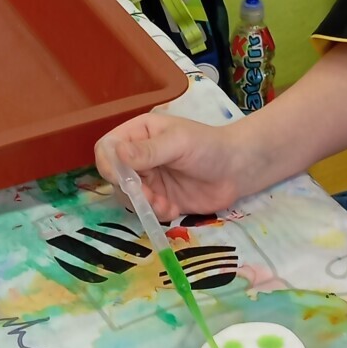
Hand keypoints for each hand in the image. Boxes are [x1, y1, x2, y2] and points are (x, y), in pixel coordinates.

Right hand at [95, 110, 257, 219]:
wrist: (239, 169)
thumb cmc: (209, 146)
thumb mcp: (179, 143)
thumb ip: (148, 150)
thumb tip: (117, 153)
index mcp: (139, 134)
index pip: (107, 148)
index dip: (109, 164)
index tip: (123, 178)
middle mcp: (140, 156)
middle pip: (114, 175)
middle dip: (128, 189)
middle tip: (148, 195)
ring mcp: (150, 179)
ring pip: (127, 196)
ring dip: (142, 204)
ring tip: (164, 203)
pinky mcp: (161, 199)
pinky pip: (146, 210)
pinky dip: (156, 213)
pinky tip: (173, 208)